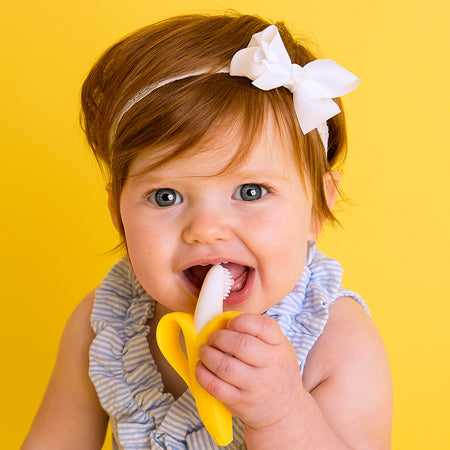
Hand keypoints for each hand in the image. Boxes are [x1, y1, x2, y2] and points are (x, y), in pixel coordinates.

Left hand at [196, 313, 304, 429]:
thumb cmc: (277, 373)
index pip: (263, 326)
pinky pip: (215, 387)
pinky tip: (201, 368)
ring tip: (204, 350)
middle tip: (212, 337)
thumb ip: (259, 333)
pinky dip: (202, 374)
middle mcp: (271, 366)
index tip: (230, 324)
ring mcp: (256, 386)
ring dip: (207, 354)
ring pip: (224, 366)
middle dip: (219, 337)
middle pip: (240, 344)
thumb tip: (224, 319)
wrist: (285, 411)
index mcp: (280, 347)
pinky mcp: (241, 402)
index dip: (240, 321)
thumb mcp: (279, 349)